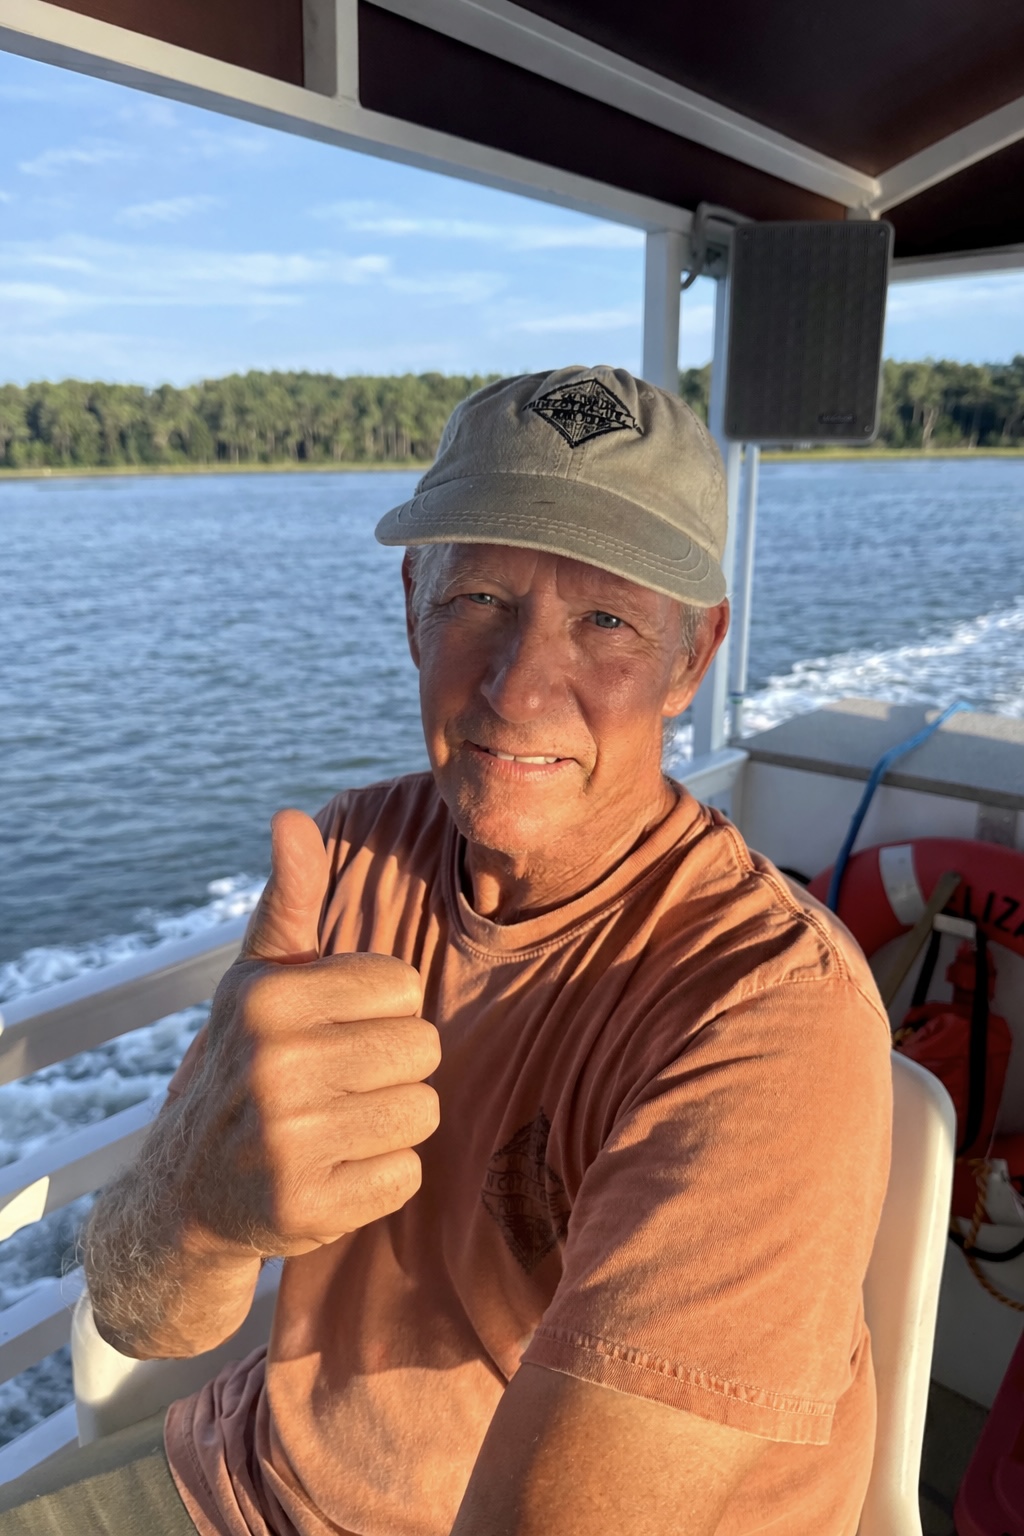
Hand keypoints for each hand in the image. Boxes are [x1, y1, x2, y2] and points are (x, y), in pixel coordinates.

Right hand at [181, 808, 440, 1258]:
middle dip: (392, 1067)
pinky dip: (381, 1177)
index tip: (336, 1029)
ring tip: (338, 1124)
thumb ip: (290, 898)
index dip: (381, 1010)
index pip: (404, 988)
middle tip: (339, 1082)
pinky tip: (335, 1170)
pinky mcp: (306, 1207)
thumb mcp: (259, 976)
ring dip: (391, 1122)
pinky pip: (406, 1174)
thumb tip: (290, 817)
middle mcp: (272, 1064)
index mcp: (268, 997)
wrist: (190, 1188)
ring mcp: (286, 1140)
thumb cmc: (247, 1060)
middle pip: (422, 1049)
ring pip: (422, 1112)